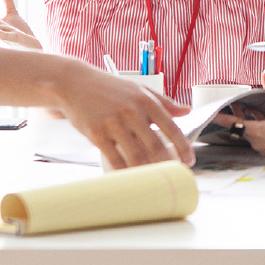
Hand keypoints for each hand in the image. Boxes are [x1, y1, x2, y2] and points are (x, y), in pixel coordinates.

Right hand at [58, 66, 194, 170]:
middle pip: (155, 146)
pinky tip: (130, 179)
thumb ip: (164, 102)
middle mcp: (131, 112)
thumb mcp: (139, 89)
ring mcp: (113, 124)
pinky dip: (124, 173)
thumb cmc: (110, 88)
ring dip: (147, 171)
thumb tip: (187, 111)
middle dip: (167, 164)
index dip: (183, 147)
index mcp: (146, 100)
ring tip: (153, 180)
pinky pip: (114, 160)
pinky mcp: (97, 134)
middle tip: (172, 175)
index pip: (171, 128)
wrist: (75, 83)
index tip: (189, 161)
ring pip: (136, 156)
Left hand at [212, 72, 264, 162]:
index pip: (231, 123)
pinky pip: (257, 134)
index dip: (219, 117)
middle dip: (234, 115)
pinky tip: (262, 117)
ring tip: (245, 107)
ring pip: (248, 130)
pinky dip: (256, 125)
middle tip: (228, 105)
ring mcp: (261, 145)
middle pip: (238, 126)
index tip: (209, 113)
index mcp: (255, 131)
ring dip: (246, 119)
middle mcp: (255, 140)